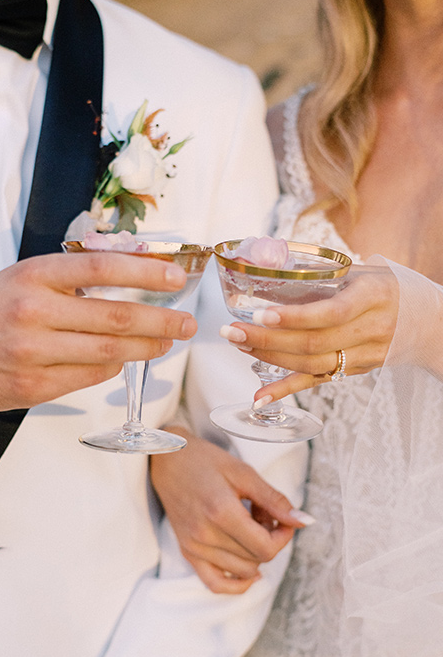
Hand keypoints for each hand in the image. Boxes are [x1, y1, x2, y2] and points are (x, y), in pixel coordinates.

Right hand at [0, 251, 196, 410]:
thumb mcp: (27, 277)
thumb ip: (75, 276)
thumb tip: (134, 269)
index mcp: (35, 276)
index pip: (103, 268)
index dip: (145, 272)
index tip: (174, 277)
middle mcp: (35, 312)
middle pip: (117, 316)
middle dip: (162, 320)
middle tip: (187, 322)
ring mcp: (33, 353)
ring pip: (109, 351)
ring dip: (147, 347)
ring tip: (167, 341)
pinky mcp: (34, 386)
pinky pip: (91, 377)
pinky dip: (114, 367)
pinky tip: (126, 359)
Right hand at [150, 430, 305, 593]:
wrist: (168, 459)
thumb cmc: (205, 460)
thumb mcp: (243, 472)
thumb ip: (274, 500)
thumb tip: (303, 521)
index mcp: (221, 512)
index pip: (265, 548)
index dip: (284, 536)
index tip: (284, 518)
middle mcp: (205, 535)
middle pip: (256, 559)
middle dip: (270, 540)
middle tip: (264, 514)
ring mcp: (194, 546)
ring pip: (242, 571)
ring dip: (255, 553)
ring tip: (249, 526)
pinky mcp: (187, 551)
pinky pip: (215, 584)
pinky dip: (236, 582)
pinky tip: (248, 568)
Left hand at [219, 265, 397, 402]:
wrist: (430, 323)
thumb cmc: (390, 288)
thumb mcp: (365, 271)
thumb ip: (326, 272)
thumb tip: (267, 259)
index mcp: (373, 297)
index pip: (331, 312)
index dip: (295, 317)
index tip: (262, 314)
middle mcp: (370, 330)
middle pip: (313, 343)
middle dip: (267, 339)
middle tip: (232, 331)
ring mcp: (363, 356)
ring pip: (312, 364)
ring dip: (270, 358)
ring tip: (239, 345)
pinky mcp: (354, 372)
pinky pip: (317, 383)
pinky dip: (286, 391)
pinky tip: (259, 398)